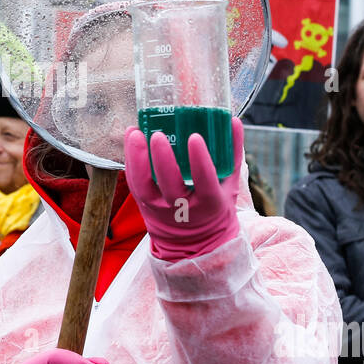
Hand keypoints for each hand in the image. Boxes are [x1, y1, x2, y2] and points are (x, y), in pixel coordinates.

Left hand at [123, 116, 243, 262]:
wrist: (195, 243)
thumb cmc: (215, 207)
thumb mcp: (230, 185)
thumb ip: (233, 153)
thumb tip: (233, 120)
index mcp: (209, 204)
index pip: (204, 182)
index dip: (200, 161)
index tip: (195, 137)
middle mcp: (183, 209)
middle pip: (170, 185)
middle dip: (163, 159)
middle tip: (158, 135)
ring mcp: (160, 209)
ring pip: (144, 187)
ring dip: (137, 159)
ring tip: (135, 133)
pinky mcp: (144, 206)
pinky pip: (134, 185)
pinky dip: (130, 162)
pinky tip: (131, 138)